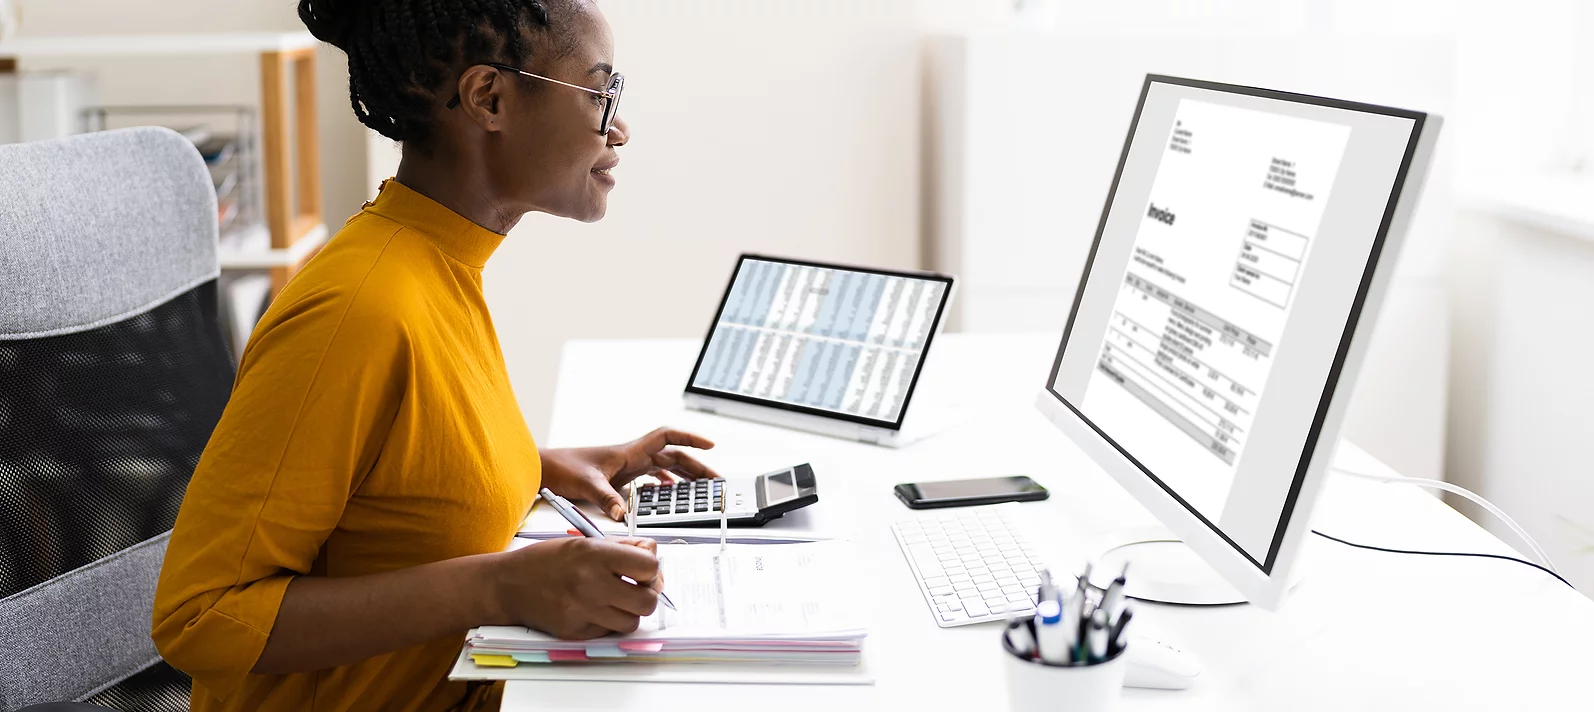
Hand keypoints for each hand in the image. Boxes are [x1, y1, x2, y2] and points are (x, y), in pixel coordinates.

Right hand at [490, 536, 663, 639]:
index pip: (649, 566)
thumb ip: (622, 547)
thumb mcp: (583, 540)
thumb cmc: (545, 560)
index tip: (644, 568)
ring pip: (632, 622)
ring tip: (616, 599)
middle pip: (648, 600)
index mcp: (595, 555)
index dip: (651, 567)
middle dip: (647, 593)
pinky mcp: (576, 632)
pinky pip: (609, 632)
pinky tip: (596, 608)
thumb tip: (652, 554)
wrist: (508, 584)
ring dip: (630, 611)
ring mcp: (583, 611)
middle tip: (637, 587)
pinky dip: (609, 622)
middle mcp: (590, 584)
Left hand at [541, 427, 719, 520]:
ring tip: (700, 489)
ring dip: (683, 476)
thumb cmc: (561, 468)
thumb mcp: (586, 484)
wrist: (544, 470)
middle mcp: (632, 457)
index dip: (691, 438)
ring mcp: (627, 468)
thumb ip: (606, 499)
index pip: (667, 437)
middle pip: (673, 456)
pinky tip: (669, 494)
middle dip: (696, 466)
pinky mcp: (620, 479)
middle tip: (715, 480)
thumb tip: (622, 515)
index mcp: (629, 452)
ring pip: (664, 468)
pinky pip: (650, 479)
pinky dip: (664, 485)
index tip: (711, 445)